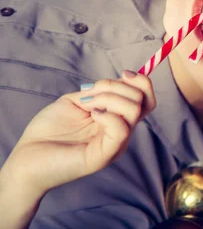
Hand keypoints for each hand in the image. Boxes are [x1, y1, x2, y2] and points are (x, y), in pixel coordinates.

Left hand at [4, 70, 156, 195]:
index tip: (123, 73)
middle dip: (116, 86)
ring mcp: (115, 144)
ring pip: (134, 110)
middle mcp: (121, 131)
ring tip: (87, 105)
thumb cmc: (49, 131)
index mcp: (117, 119)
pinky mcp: (105, 156)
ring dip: (109, 97)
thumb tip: (124, 79)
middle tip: (90, 92)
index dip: (141, 81)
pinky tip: (91, 114)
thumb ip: (100, 91)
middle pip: (143, 100)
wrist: (26, 159)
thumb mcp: (76, 100)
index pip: (146, 99)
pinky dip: (107, 115)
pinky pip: (121, 130)